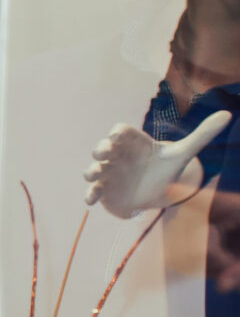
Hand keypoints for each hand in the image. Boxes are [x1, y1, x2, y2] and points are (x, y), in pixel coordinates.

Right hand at [84, 112, 225, 216]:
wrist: (156, 192)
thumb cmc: (166, 168)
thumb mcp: (184, 153)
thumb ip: (202, 135)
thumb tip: (228, 114)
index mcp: (133, 144)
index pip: (121, 132)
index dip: (117, 133)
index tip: (118, 136)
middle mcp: (117, 156)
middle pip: (102, 148)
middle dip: (100, 149)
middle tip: (103, 153)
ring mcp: (108, 174)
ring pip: (93, 169)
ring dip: (92, 171)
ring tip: (96, 174)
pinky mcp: (105, 191)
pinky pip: (93, 192)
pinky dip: (90, 195)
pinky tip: (91, 201)